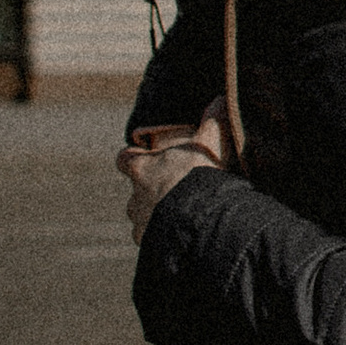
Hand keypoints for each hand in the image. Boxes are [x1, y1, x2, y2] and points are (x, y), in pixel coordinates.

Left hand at [118, 101, 229, 241]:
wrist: (200, 221)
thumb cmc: (199, 178)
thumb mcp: (208, 145)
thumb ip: (213, 122)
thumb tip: (222, 98)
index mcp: (141, 169)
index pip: (124, 159)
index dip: (133, 159)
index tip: (144, 159)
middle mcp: (134, 197)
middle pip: (135, 193)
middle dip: (149, 193)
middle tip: (173, 192)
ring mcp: (140, 223)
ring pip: (142, 220)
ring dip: (156, 218)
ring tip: (179, 219)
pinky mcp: (149, 246)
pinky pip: (151, 244)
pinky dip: (162, 242)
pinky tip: (179, 240)